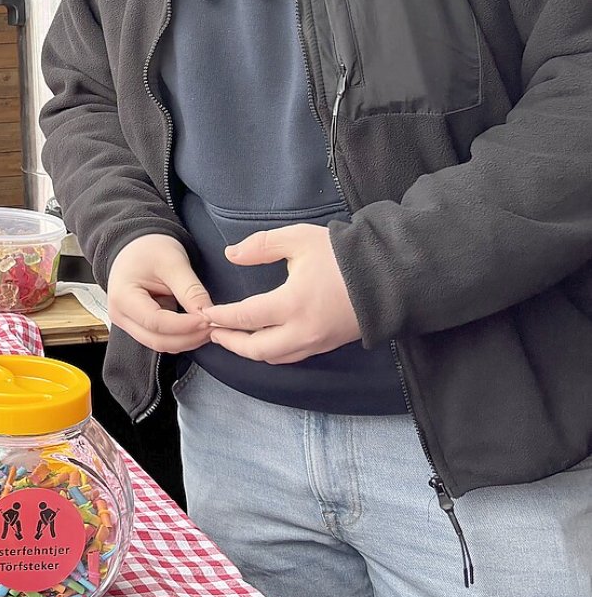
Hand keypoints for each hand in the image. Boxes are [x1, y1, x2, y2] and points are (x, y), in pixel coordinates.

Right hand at [106, 234, 213, 352]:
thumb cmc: (150, 248)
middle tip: (216, 326)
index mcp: (123, 297)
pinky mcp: (140, 327)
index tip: (209, 320)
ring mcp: (128, 324)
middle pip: (158, 340)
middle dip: (189, 337)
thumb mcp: (173, 262)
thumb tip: (209, 315)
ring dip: (188, 340)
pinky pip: (163, 339)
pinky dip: (183, 337)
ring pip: (161, 344)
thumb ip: (190, 290)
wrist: (136, 246)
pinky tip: (198, 327)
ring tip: (210, 327)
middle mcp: (120, 315)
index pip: (155, 322)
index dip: (184, 325)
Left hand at [204, 224, 361, 363]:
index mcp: (292, 304)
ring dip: (250, 350)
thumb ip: (261, 246)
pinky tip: (263, 339)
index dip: (221, 317)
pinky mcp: (329, 345)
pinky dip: (271, 352)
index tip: (205, 312)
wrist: (391, 274)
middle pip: (256, 349)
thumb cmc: (343, 255)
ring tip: (232, 336)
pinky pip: (292, 356)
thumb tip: (231, 254)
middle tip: (212, 331)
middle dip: (230, 342)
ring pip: (275, 357)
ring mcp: (317, 342)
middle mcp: (303, 331)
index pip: (245, 317)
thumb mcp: (298, 240)